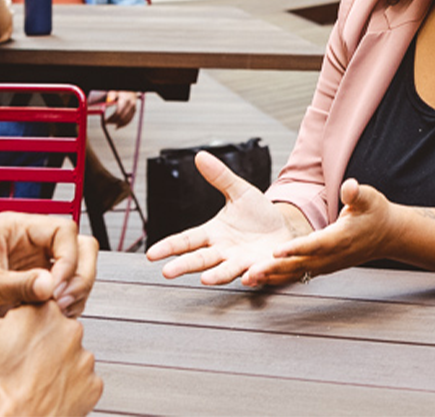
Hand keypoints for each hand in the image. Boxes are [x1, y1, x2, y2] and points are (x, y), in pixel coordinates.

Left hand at [0, 214, 99, 345]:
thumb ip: (19, 285)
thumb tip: (51, 285)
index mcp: (14, 230)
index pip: (62, 231)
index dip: (67, 258)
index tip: (56, 286)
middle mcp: (27, 244)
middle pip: (77, 247)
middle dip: (78, 274)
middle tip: (63, 299)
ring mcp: (31, 266)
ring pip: (75, 270)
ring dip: (75, 291)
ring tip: (57, 311)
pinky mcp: (32, 288)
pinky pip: (64, 290)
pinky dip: (67, 304)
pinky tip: (51, 318)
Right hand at [0, 242, 102, 416]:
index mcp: (41, 311)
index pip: (35, 301)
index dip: (17, 321)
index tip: (5, 338)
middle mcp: (70, 329)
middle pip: (52, 328)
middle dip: (34, 342)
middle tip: (11, 364)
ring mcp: (85, 358)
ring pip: (66, 353)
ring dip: (50, 363)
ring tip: (25, 380)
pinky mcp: (93, 386)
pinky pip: (79, 379)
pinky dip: (64, 385)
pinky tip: (43, 392)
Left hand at [98, 89, 140, 128]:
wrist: (130, 89)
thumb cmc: (119, 91)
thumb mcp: (114, 92)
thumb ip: (110, 96)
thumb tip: (106, 104)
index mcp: (125, 99)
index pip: (118, 112)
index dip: (111, 118)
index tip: (105, 121)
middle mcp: (130, 104)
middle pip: (122, 116)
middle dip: (114, 121)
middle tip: (107, 123)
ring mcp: (133, 107)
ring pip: (126, 119)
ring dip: (119, 124)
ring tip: (113, 125)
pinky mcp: (134, 110)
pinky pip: (130, 119)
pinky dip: (125, 123)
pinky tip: (119, 126)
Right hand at [147, 150, 301, 285]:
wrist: (284, 228)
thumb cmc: (258, 214)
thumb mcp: (239, 191)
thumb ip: (220, 176)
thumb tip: (201, 156)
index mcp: (213, 233)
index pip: (186, 240)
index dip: (169, 247)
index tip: (151, 254)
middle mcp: (223, 251)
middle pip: (199, 260)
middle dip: (184, 266)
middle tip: (167, 272)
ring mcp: (241, 262)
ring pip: (225, 271)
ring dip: (216, 275)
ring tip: (206, 279)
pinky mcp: (261, 267)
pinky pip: (256, 273)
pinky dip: (252, 276)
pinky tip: (248, 276)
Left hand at [243, 178, 398, 286]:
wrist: (387, 236)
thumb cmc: (376, 214)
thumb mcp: (370, 198)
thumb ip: (357, 193)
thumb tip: (349, 186)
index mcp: (341, 238)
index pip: (315, 245)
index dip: (296, 248)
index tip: (276, 251)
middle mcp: (331, 256)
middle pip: (299, 265)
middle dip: (273, 269)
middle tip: (249, 273)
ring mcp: (325, 265)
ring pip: (295, 273)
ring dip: (271, 277)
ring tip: (246, 279)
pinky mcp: (321, 267)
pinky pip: (297, 275)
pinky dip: (278, 278)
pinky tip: (258, 278)